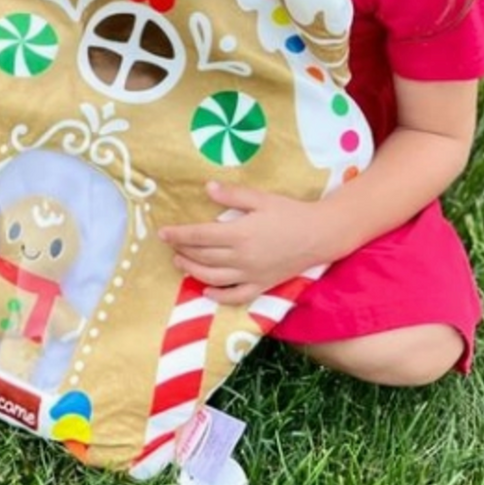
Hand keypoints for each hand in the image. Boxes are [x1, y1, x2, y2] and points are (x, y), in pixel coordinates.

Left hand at [158, 180, 327, 305]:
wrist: (321, 235)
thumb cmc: (290, 212)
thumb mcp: (261, 198)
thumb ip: (233, 195)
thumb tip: (208, 188)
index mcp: (240, 234)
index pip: (199, 236)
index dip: (178, 235)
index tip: (162, 232)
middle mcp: (242, 258)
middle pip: (203, 257)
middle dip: (182, 250)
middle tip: (170, 244)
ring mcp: (252, 274)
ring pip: (214, 278)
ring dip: (193, 271)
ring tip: (180, 262)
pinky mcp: (263, 285)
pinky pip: (236, 296)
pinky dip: (219, 296)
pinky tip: (206, 291)